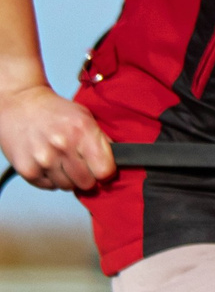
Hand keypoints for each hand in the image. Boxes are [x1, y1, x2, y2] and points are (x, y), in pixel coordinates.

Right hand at [0, 84, 115, 190]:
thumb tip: (117, 163)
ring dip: (67, 178)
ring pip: (68, 187)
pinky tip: (47, 162)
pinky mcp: (27, 169)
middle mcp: (62, 145)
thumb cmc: (56, 112)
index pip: (105, 171)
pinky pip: (49, 186)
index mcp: (82, 131)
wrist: (21, 104)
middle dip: (86, 176)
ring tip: (60, 160)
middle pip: (87, 183)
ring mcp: (43, 159)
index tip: (100, 168)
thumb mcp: (86, 118)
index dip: (105, 171)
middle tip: (77, 163)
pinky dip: (50, 178)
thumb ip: (102, 141)